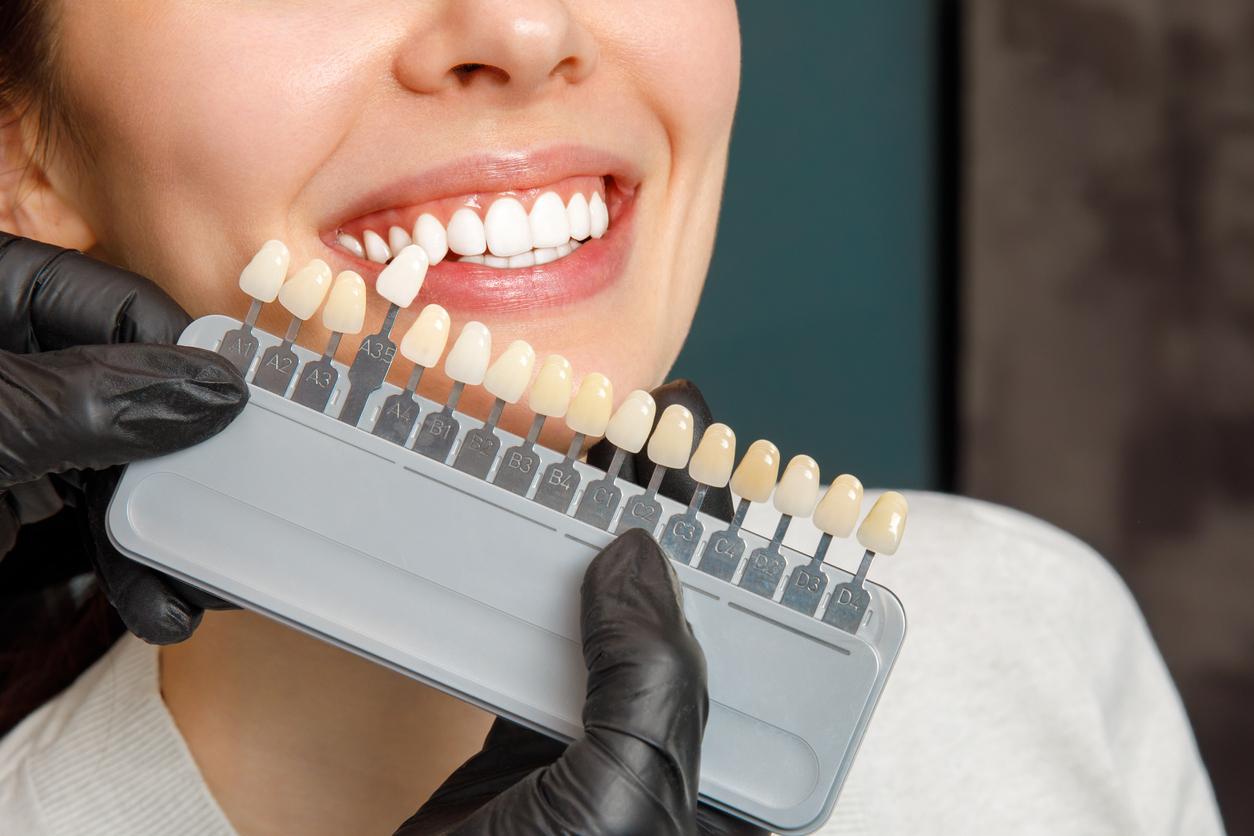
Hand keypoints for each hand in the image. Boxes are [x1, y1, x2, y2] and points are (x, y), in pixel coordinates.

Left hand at [0, 232, 248, 642]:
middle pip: (135, 392)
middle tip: (228, 525)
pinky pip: (91, 514)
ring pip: (122, 464)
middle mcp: (10, 357)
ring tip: (189, 592)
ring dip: (162, 533)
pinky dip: (126, 559)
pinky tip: (151, 600)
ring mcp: (13, 429)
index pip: (121, 310)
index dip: (190, 367)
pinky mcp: (10, 493)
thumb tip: (216, 387)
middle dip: (182, 471)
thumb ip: (97, 403)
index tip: (246, 428)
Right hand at [397, 381, 765, 834]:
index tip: (728, 472)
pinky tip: (528, 544)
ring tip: (594, 472)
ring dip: (593, 560)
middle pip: (681, 627)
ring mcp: (596, 757)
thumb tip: (643, 553)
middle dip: (669, 538)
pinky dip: (526, 603)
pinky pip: (535, 659)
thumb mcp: (629, 790)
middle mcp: (674, 764)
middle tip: (652, 450)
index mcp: (737, 786)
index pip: (762, 643)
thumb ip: (647, 671)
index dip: (748, 553)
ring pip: (604, 635)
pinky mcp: (523, 755)